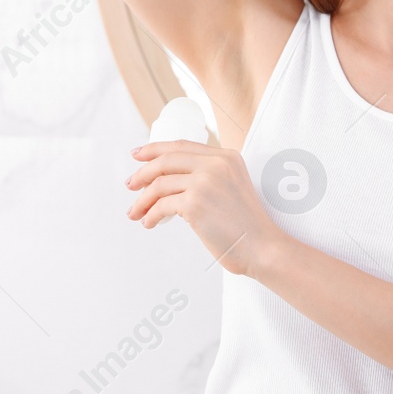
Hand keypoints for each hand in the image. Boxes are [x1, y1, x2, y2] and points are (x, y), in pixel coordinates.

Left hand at [126, 139, 286, 276]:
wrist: (263, 247)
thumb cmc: (247, 226)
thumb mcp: (232, 187)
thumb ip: (210, 177)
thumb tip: (169, 181)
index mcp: (226, 156)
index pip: (182, 145)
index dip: (155, 148)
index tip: (138, 155)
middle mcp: (216, 164)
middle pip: (166, 160)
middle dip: (142, 173)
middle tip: (130, 185)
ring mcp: (205, 182)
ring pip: (159, 184)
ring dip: (142, 200)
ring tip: (135, 212)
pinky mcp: (195, 203)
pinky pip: (162, 205)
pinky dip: (151, 214)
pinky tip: (150, 223)